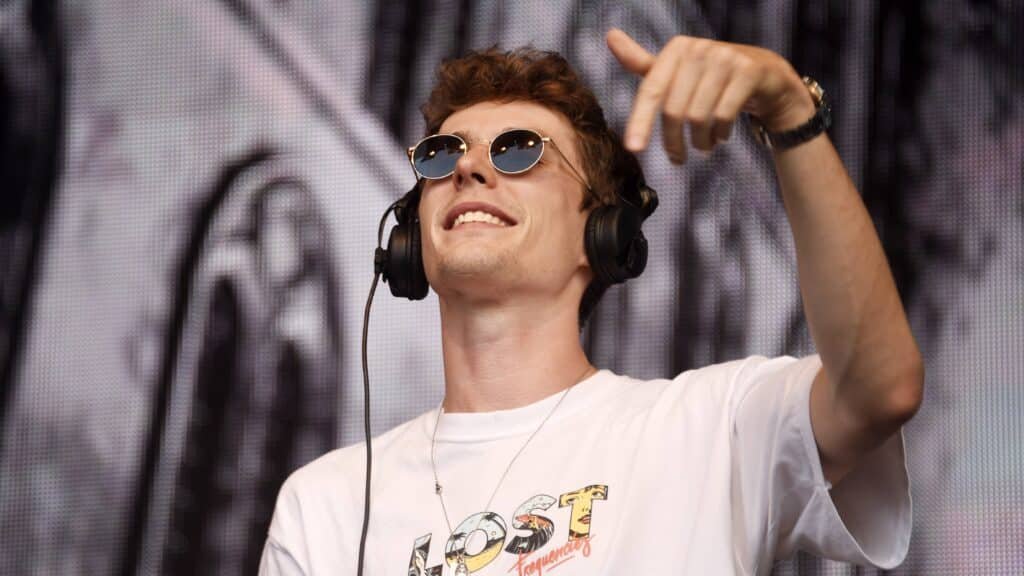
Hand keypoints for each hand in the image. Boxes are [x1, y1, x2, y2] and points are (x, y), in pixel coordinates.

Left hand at [607, 28, 814, 162]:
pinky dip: (720, 134)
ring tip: (703, 146)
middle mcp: (700, 48)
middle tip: (677, 158)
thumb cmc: (711, 78)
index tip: (633, 149)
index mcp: (677, 48)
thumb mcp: (676, 71)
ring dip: (699, 141)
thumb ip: (643, 62)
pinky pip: (724, 116)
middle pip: (674, 110)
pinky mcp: (749, 72)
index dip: (640, 121)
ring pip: (699, 117)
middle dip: (673, 141)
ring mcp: (726, 58)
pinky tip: (721, 136)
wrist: (766, 77)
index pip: (651, 91)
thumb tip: (610, 36)